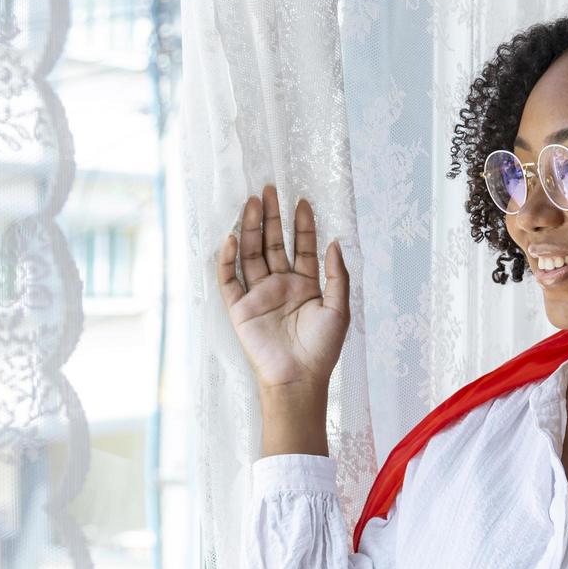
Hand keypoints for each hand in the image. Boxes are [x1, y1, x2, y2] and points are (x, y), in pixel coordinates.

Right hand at [216, 184, 349, 393]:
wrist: (298, 378)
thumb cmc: (321, 349)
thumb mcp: (339, 309)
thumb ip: (337, 275)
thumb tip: (334, 243)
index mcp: (305, 285)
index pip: (303, 247)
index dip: (302, 225)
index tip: (302, 201)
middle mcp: (281, 285)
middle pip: (274, 244)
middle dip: (272, 217)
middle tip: (269, 190)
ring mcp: (259, 295)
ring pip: (252, 254)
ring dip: (252, 229)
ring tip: (252, 203)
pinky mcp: (240, 308)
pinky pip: (230, 279)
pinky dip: (228, 259)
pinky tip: (233, 238)